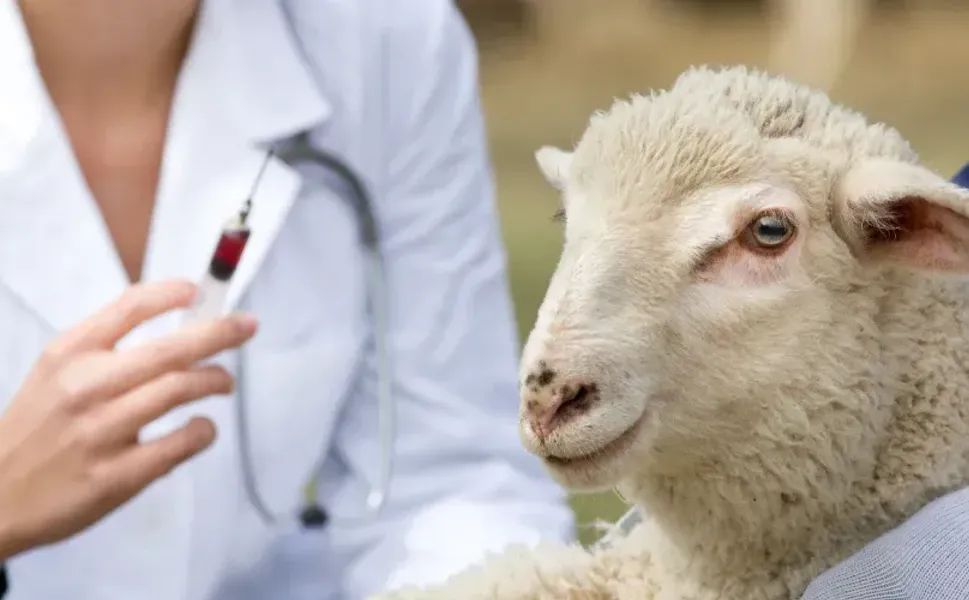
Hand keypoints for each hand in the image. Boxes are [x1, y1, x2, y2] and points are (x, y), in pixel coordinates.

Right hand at [0, 280, 256, 559]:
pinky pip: (179, 444)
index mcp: (69, 355)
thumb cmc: (37, 430)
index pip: (129, 308)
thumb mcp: (55, 373)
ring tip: (223, 382)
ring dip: (215, 380)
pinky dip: (203, 431)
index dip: (171, 293)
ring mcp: (101, 432)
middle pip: (170, 349)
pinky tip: (203, 427)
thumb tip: (177, 323)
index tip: (200, 290)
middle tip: (246, 326)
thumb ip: (105, 349)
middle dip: (219, 333)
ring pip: (180, 390)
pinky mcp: (115, 476)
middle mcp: (85, 388)